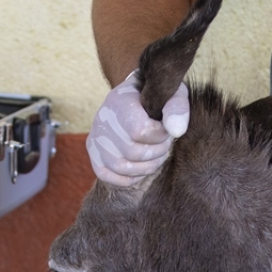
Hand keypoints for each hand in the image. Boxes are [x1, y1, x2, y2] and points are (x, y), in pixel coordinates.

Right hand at [86, 71, 189, 186]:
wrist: (136, 99)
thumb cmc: (158, 97)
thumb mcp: (172, 94)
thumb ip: (177, 108)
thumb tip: (176, 131)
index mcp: (119, 101)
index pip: (140, 131)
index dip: (161, 136)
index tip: (167, 131)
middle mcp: (102, 120)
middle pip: (132, 152)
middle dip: (157, 152)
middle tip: (165, 144)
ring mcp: (95, 139)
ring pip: (121, 167)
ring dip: (147, 167)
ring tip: (157, 156)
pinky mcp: (94, 154)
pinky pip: (107, 176)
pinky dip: (130, 177)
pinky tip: (143, 166)